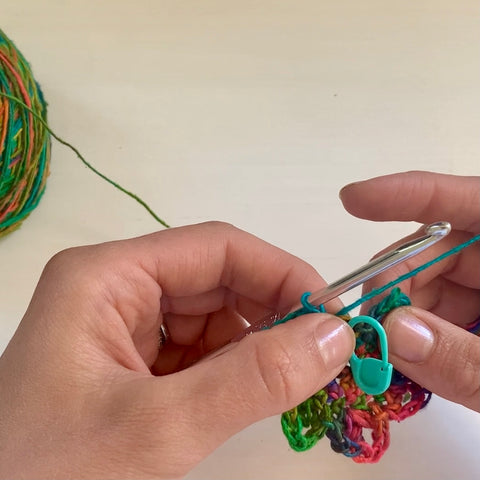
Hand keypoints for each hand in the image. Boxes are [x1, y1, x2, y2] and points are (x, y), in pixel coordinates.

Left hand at [0, 222, 353, 478]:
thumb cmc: (53, 473)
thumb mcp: (157, 428)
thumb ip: (252, 380)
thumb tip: (336, 337)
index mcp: (108, 275)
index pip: (216, 248)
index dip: (280, 273)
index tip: (332, 315)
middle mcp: (119, 289)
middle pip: (218, 281)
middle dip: (273, 314)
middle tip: (324, 355)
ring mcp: (127, 326)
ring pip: (216, 319)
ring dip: (257, 347)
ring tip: (291, 382)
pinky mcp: (137, 362)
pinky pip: (202, 352)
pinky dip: (236, 371)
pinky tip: (253, 395)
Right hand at [340, 171, 479, 410]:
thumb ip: (468, 362)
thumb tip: (390, 334)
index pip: (469, 201)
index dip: (406, 194)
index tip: (351, 200)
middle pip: (446, 248)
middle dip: (399, 281)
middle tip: (367, 322)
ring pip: (444, 283)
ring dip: (409, 314)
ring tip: (389, 352)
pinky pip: (455, 311)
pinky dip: (429, 334)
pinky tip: (418, 359)